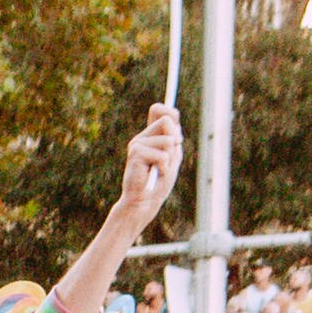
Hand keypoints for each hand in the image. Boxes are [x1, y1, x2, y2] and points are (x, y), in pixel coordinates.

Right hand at [110, 104, 185, 226]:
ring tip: (159, 170)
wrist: (144, 202)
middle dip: (175, 140)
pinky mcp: (135, 153)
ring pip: (168, 140)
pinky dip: (164, 168)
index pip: (158, 110)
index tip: (175, 125)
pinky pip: (163, 155)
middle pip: (167, 121)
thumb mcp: (172, 158)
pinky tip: (154, 175)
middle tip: (168, 159)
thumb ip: (173, 139)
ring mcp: (137, 144)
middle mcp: (142, 137)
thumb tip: (173, 120)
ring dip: (170, 159)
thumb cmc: (158, 183)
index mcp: (150, 136)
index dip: (170, 111)